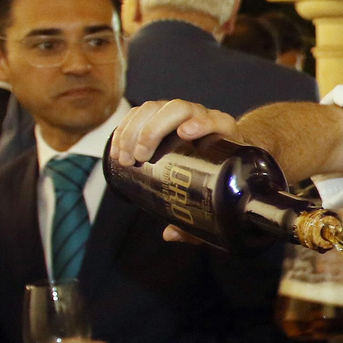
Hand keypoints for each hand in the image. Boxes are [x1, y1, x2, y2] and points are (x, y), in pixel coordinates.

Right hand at [109, 100, 236, 241]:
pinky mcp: (160, 116)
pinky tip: (116, 150)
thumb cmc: (219, 184)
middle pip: (180, 109)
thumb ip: (198, 221)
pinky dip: (125, 128)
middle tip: (140, 157)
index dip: (202, 123)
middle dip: (155, 129)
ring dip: (135, 130)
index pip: (218, 120)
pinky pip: (140, 113)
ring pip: (156, 108)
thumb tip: (170, 234)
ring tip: (125, 158)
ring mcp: (181, 114)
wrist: (218, 161)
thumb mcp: (214, 203)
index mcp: (225, 136)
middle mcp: (204, 119)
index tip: (185, 133)